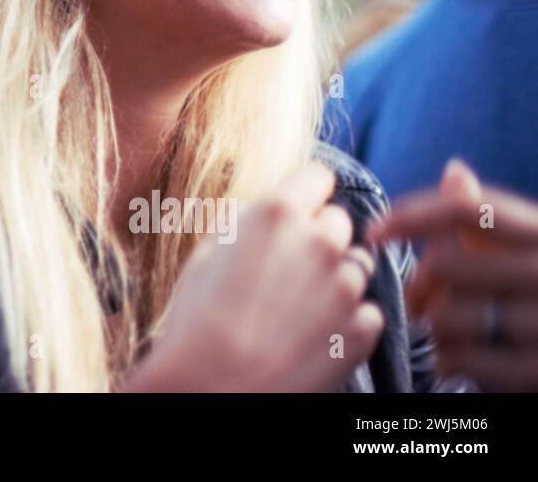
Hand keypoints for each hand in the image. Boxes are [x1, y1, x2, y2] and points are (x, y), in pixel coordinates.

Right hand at [129, 161, 382, 391]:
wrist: (212, 387)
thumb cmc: (197, 320)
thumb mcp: (206, 253)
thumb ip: (246, 223)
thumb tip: (265, 215)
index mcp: (277, 215)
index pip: (318, 175)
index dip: (306, 191)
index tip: (298, 207)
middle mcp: (320, 243)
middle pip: (338, 222)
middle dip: (317, 238)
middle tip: (287, 269)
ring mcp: (346, 288)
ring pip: (356, 267)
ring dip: (334, 280)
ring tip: (296, 309)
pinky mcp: (362, 331)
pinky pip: (367, 312)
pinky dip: (348, 321)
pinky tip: (313, 334)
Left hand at [368, 159, 537, 389]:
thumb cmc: (531, 291)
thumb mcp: (521, 246)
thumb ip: (483, 215)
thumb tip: (455, 171)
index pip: (465, 210)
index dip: (410, 215)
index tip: (374, 231)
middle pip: (443, 264)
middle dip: (420, 283)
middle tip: (421, 299)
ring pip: (445, 315)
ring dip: (433, 325)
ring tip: (451, 328)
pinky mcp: (535, 369)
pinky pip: (458, 359)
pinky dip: (446, 358)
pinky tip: (459, 355)